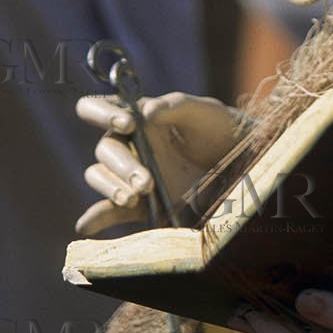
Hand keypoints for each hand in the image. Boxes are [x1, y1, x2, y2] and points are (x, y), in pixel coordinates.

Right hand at [74, 91, 240, 234]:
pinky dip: (95, 218)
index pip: (96, 108)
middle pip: (105, 150)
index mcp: (136, 118)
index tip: (127, 125)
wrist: (246, 166)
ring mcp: (132, 176)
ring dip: (112, 187)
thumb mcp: (205, 111)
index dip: (101, 113)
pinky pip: (108, 211)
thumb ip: (175, 105)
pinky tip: (86, 226)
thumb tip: (144, 111)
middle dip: (123, 164)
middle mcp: (129, 146)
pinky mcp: (139, 205)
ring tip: (135, 197)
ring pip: (100, 177)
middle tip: (147, 181)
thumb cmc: (222, 130)